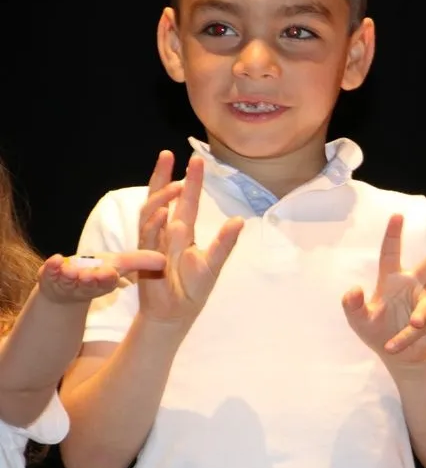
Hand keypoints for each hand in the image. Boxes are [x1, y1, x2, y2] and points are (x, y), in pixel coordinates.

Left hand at [37, 251, 165, 305]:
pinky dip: (51, 268)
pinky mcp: (50, 278)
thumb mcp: (121, 265)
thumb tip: (166, 260)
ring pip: (69, 281)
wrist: (66, 288)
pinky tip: (55, 260)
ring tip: (70, 270)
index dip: (107, 278)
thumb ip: (142, 261)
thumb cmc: (98, 272)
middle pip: (89, 283)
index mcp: (105, 282)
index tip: (109, 273)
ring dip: (70, 276)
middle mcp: (86, 284)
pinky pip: (49, 274)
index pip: (108, 282)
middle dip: (90, 279)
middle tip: (90, 274)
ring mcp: (67, 282)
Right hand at [137, 151, 243, 327]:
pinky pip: (148, 238)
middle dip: (163, 176)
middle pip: (161, 198)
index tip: (196, 159)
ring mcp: (153, 243)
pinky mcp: (145, 258)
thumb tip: (238, 220)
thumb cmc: (193, 287)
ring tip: (175, 185)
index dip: (190, 180)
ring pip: (151, 213)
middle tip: (168, 155)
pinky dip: (154, 225)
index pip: (186, 200)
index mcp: (183, 230)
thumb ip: (225, 243)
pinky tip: (164, 214)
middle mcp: (167, 232)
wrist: (174, 313)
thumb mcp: (214, 264)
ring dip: (161, 198)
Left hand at [342, 214, 425, 365]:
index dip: (393, 234)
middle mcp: (413, 285)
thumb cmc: (377, 332)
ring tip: (414, 326)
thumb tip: (353, 289)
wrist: (399, 357)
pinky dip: (407, 336)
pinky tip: (393, 345)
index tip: (397, 215)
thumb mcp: (358, 321)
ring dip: (419, 315)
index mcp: (393, 279)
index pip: (391, 252)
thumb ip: (352, 305)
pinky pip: (422, 325)